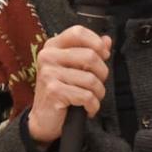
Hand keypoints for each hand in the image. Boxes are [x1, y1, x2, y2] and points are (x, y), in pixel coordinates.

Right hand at [27, 25, 111, 146]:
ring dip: (98, 93)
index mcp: (53, 46)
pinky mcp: (54, 91)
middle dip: (102, 74)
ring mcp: (49, 73)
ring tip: (91, 98)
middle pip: (90, 56)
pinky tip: (87, 108)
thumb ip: (90, 51)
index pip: (78, 32)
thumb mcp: (74, 68)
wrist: (44, 119)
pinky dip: (93, 105)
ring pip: (91, 79)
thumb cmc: (61, 91)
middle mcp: (48, 56)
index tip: (104, 56)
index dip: (96, 43)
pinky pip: (86, 96)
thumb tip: (107, 40)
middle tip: (97, 84)